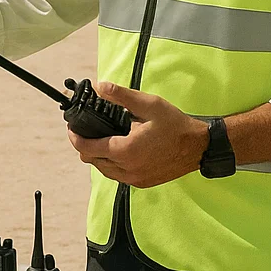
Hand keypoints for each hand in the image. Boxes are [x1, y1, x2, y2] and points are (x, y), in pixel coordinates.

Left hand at [67, 82, 208, 188]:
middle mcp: (127, 169)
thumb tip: (99, 86)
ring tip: (101, 138)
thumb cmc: (175, 126)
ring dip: (98, 156)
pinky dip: (111, 164)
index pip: (87, 148)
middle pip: (92, 160)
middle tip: (86, 130)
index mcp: (125, 150)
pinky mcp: (141, 183)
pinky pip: (117, 176)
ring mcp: (134, 179)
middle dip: (84, 145)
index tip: (71, 128)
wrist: (199, 147)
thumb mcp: (148, 104)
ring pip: (103, 170)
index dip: (75, 137)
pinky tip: (118, 150)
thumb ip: (121, 96)